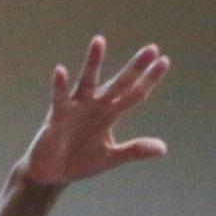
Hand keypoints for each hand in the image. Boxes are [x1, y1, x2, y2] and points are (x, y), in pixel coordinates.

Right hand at [18, 36, 170, 186]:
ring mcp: (76, 108)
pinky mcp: (57, 116)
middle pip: (119, 83)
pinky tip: (60, 71)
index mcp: (110, 113)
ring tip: (99, 40)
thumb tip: (163, 149)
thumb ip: (135, 150)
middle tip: (151, 49)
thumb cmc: (80, 161)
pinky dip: (59, 85)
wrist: (52, 174)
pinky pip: (59, 98)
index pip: (134, 94)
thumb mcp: (110, 157)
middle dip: (134, 68)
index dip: (148, 80)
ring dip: (93, 62)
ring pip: (87, 81)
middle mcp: (95, 104)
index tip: (164, 61)